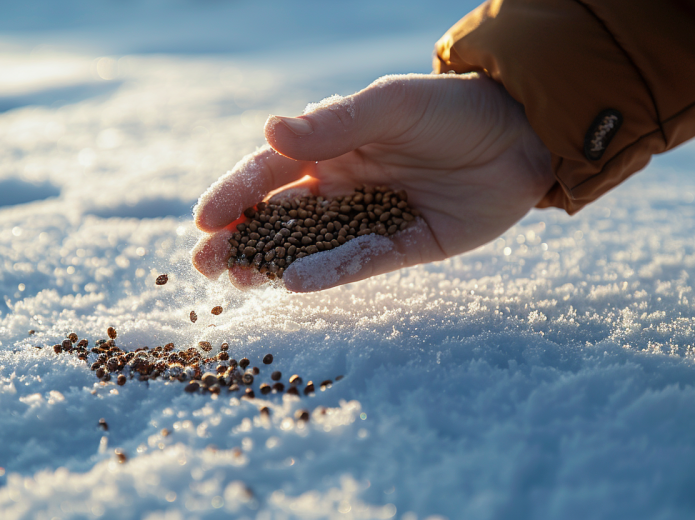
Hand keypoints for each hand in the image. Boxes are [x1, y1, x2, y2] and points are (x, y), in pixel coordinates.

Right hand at [192, 72, 553, 291]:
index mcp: (330, 146)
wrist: (522, 136)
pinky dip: (330, 272)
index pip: (270, 171)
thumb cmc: (452, 109)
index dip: (235, 194)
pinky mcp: (403, 244)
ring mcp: (370, 217)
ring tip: (238, 280)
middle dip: (240, 237)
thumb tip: (269, 131)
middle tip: (205, 263)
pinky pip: (360, 261)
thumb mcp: (393, 107)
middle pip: (280, 215)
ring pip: (311, 245)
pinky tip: (297, 282)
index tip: (203, 220)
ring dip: (274, 263)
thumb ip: (336, 123)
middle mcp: (342, 184)